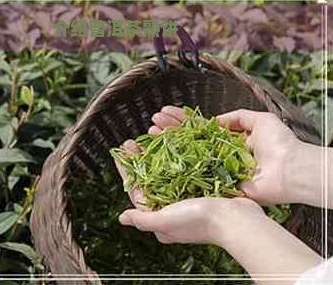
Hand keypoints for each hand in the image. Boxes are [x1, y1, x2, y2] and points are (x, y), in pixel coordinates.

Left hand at [114, 137, 264, 245]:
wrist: (240, 220)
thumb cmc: (203, 222)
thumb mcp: (167, 221)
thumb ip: (144, 219)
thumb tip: (122, 217)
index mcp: (160, 217)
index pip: (137, 190)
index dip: (127, 170)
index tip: (120, 152)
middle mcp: (171, 208)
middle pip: (149, 178)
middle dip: (139, 159)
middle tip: (131, 141)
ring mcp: (186, 198)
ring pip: (165, 170)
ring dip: (155, 153)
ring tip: (149, 136)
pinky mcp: (201, 188)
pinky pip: (183, 168)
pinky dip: (176, 154)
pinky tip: (171, 141)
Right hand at [150, 106, 324, 206]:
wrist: (290, 170)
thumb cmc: (279, 144)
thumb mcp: (260, 120)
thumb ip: (237, 117)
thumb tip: (213, 121)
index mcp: (225, 141)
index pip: (197, 128)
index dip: (181, 120)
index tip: (165, 112)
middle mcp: (216, 155)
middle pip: (187, 141)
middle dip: (169, 130)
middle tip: (153, 121)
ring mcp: (213, 170)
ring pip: (185, 156)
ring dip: (167, 143)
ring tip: (151, 131)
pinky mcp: (215, 185)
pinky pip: (192, 176)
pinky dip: (174, 168)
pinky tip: (159, 156)